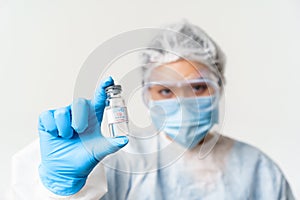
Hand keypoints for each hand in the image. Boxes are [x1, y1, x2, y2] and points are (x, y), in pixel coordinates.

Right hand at [38, 77, 127, 195]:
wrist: (65, 171)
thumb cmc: (84, 158)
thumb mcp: (99, 151)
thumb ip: (112, 144)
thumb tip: (125, 139)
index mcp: (93, 116)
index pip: (99, 98)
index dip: (103, 88)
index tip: (110, 80)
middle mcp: (78, 113)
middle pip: (79, 102)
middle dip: (79, 118)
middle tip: (79, 131)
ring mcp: (63, 115)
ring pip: (63, 112)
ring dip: (65, 129)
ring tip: (67, 138)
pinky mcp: (47, 119)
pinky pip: (49, 117)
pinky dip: (53, 129)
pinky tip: (56, 136)